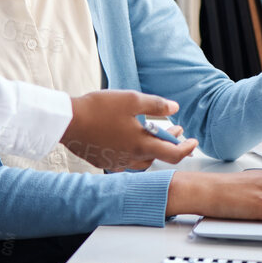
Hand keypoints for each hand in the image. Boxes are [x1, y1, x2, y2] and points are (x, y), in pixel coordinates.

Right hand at [64, 90, 197, 170]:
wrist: (68, 121)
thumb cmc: (99, 109)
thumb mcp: (131, 100)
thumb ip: (156, 105)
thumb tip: (174, 107)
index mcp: (141, 145)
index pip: (173, 154)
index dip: (187, 148)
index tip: (193, 141)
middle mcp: (130, 158)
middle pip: (157, 157)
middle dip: (168, 143)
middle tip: (173, 130)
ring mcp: (115, 162)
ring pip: (140, 161)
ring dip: (149, 149)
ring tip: (150, 135)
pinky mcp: (102, 161)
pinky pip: (122, 161)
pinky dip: (130, 152)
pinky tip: (125, 140)